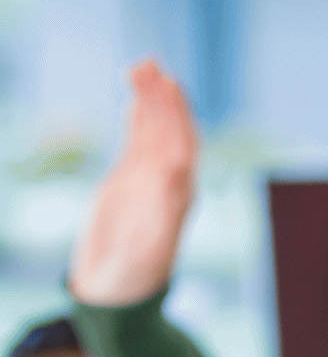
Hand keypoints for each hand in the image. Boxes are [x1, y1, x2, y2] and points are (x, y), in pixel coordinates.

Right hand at [69, 60, 198, 305]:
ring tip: (141, 67)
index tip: (168, 85)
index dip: (177, 115)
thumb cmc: (132, 273)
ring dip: (151, 101)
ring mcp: (149, 182)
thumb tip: (177, 168)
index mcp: (179, 196)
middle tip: (150, 65)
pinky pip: (138, 143)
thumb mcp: (148, 238)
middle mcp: (169, 186)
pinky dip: (138, 118)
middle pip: (171, 133)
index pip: (183, 146)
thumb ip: (163, 204)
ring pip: (154, 133)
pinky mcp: (130, 182)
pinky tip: (135, 96)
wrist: (115, 292)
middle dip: (164, 100)